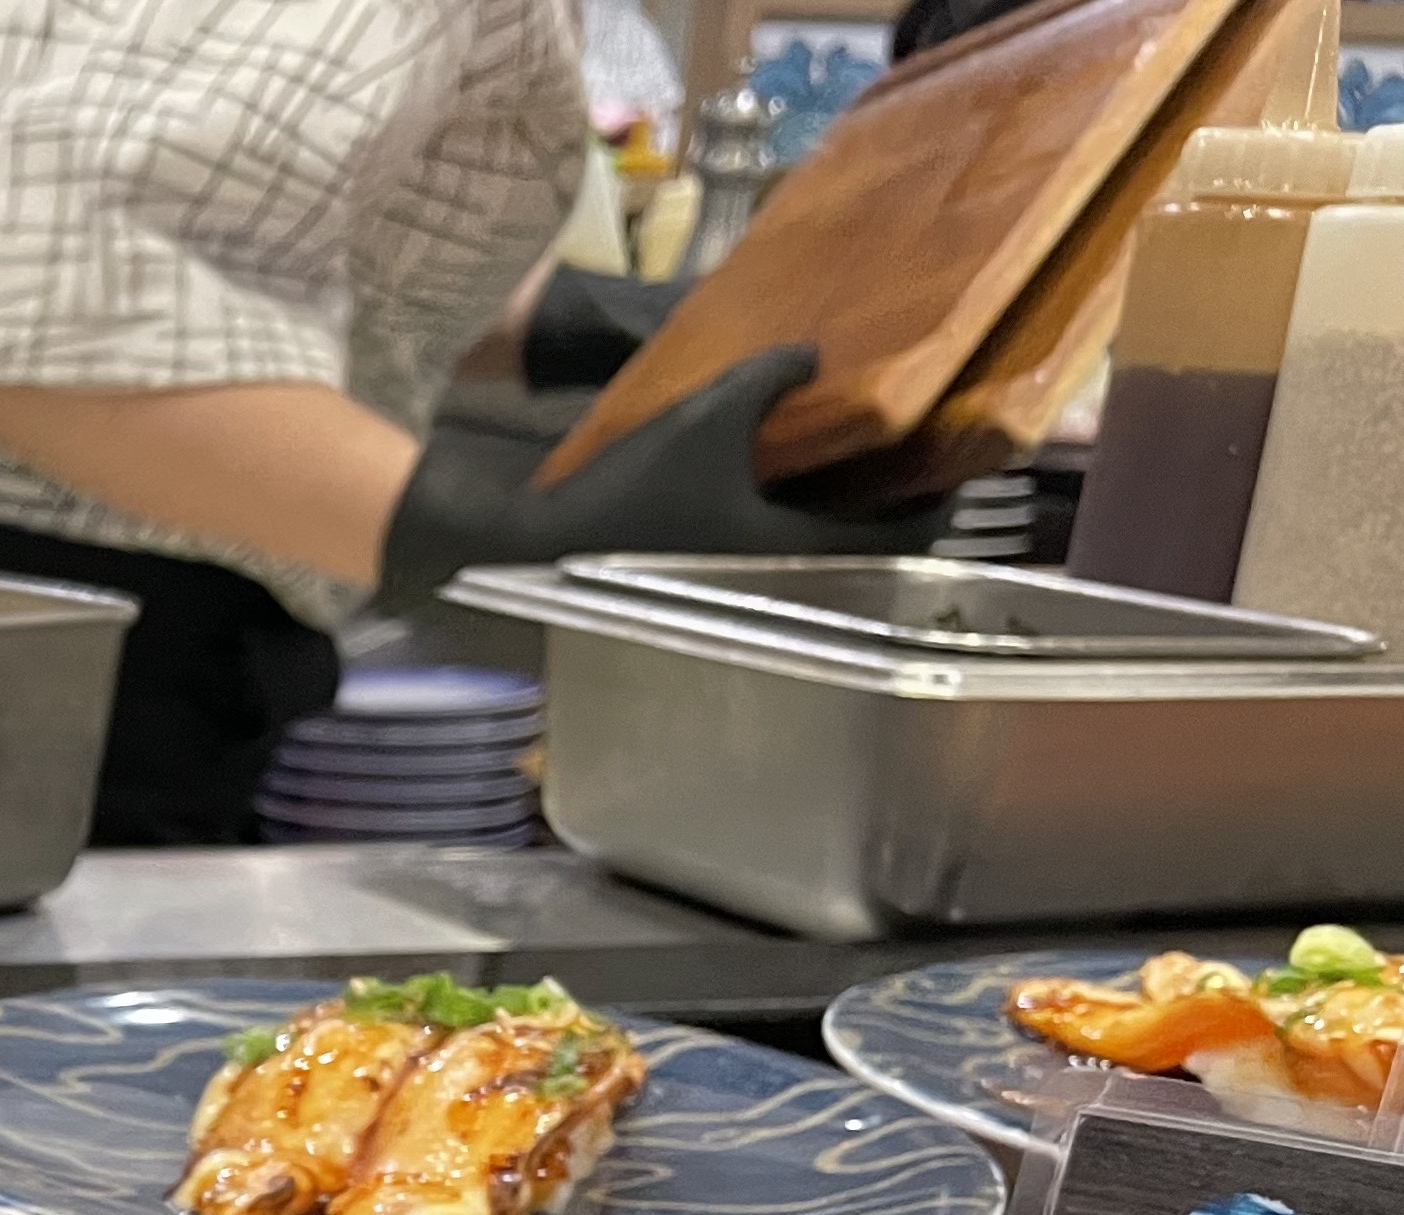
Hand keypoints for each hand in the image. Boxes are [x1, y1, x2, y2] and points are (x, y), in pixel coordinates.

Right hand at [377, 346, 947, 608]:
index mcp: (797, 553)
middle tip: (899, 458)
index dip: (936, 502)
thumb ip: (767, 380)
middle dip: (886, 508)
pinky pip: (771, 551)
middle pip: (866, 553)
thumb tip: (812, 354)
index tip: (951, 467)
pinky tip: (768, 485)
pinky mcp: (702, 584)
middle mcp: (779, 585)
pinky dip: (787, 522)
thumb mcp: (705, 420)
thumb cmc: (626, 496)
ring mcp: (740, 593)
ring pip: (816, 556)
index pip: (904, 540)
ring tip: (840, 465)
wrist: (532, 553)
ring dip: (835, 517)